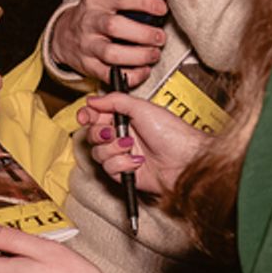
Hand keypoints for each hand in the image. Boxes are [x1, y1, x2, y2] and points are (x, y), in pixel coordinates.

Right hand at [49, 0, 167, 86]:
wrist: (63, 35)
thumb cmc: (94, 13)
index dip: (144, 3)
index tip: (161, 8)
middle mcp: (89, 21)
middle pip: (115, 27)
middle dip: (142, 33)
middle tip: (159, 37)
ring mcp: (87, 45)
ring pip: (111, 54)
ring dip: (138, 56)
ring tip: (153, 54)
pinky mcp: (88, 65)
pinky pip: (109, 74)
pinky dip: (130, 75)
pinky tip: (142, 69)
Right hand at [77, 92, 209, 194]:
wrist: (186, 161)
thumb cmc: (172, 133)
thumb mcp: (143, 108)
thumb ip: (115, 100)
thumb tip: (93, 99)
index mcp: (125, 118)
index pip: (96, 115)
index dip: (87, 116)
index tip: (85, 117)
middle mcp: (122, 136)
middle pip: (93, 135)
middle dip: (100, 133)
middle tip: (112, 132)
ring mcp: (122, 155)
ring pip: (98, 153)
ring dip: (113, 149)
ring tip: (130, 146)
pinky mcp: (125, 173)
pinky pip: (109, 168)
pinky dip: (122, 164)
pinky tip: (138, 162)